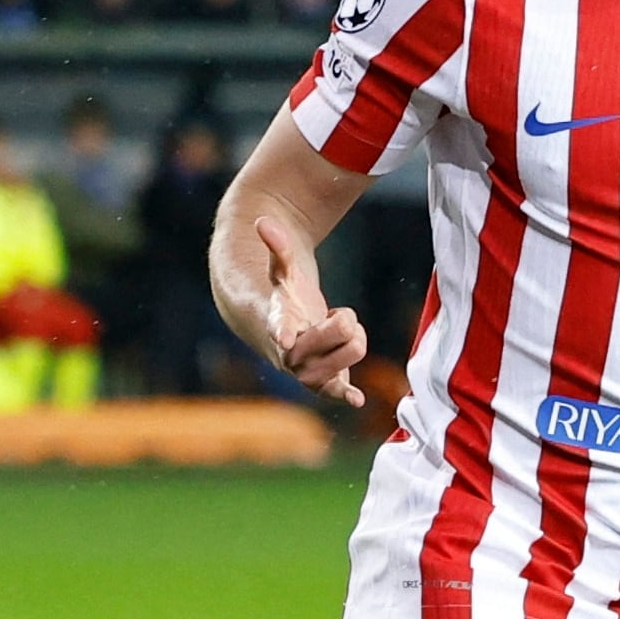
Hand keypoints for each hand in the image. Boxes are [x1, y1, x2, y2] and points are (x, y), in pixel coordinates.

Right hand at [251, 213, 366, 403]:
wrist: (279, 333)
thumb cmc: (282, 298)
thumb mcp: (281, 272)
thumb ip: (276, 246)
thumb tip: (263, 220)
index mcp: (279, 324)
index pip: (280, 327)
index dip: (283, 330)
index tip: (284, 337)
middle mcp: (290, 354)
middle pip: (336, 335)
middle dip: (345, 320)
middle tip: (336, 314)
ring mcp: (306, 371)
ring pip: (350, 355)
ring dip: (354, 339)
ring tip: (340, 333)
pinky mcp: (323, 383)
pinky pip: (336, 392)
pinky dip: (345, 394)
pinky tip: (356, 399)